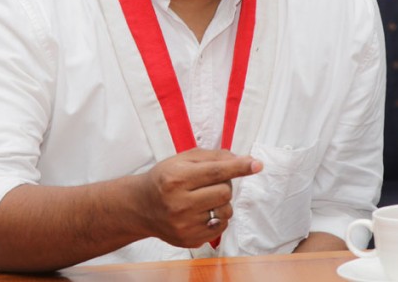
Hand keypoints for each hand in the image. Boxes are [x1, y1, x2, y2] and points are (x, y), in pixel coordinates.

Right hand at [135, 148, 262, 247]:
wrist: (141, 206)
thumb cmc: (164, 178)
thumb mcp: (182, 160)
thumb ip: (212, 157)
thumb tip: (240, 159)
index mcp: (177, 178)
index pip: (216, 172)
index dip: (239, 167)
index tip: (257, 164)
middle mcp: (179, 203)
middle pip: (224, 192)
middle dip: (224, 184)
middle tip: (210, 183)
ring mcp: (184, 225)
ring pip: (225, 211)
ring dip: (223, 202)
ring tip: (206, 198)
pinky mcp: (189, 240)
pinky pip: (221, 228)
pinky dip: (218, 218)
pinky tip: (202, 212)